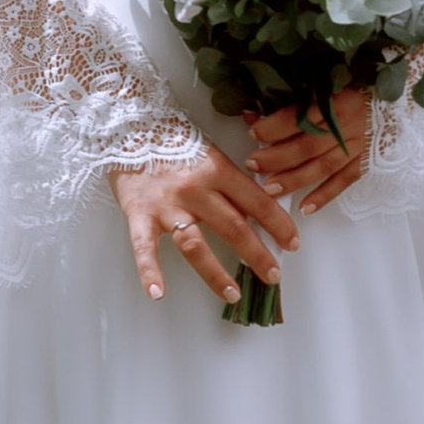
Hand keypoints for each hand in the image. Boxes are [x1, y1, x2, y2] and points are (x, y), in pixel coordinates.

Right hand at [110, 145, 298, 305]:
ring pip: (195, 245)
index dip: (279, 225)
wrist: (130, 128)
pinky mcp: (139, 215)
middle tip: (274, 276)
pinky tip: (157, 293)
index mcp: (218, 171)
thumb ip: (233, 184)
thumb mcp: (212, 156)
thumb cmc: (175, 143)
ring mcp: (167, 205)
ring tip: (232, 295)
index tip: (293, 244)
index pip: (258, 202)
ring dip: (215, 274)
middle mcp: (195, 190)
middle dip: (258, 255)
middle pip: (233, 228)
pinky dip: (149, 271)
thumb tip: (260, 213)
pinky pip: (144, 248)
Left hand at [248, 86, 375, 217]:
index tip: (254, 132)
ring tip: (270, 190)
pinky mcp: (366, 161)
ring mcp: (359, 146)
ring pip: (323, 166)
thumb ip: (289, 103)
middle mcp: (347, 125)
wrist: (392, 101)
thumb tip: (252, 115)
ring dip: (295, 179)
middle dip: (277, 157)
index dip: (275, 126)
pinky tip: (305, 208)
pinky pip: (343, 181)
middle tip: (253, 164)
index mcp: (336, 100)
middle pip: (308, 145)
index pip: (301, 116)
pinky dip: (324, 196)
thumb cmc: (351, 91)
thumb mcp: (322, 88)